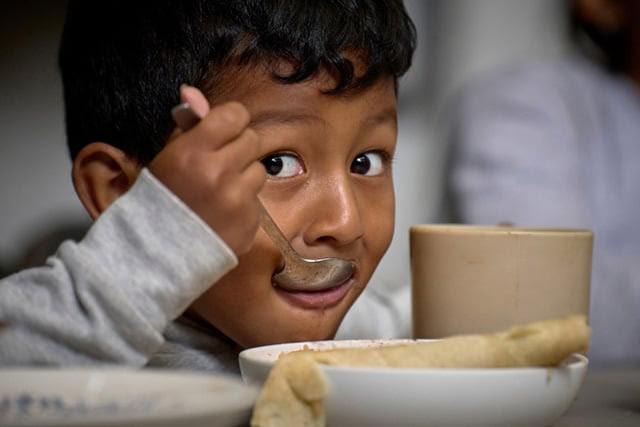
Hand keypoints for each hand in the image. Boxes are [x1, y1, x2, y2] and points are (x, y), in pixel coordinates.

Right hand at [149, 85, 265, 254]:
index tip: (221, 133)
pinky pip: (257, 202)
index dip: (229, 122)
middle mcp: (219, 174)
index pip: (235, 115)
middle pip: (252, 140)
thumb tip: (192, 92)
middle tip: (217, 165)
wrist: (155, 258)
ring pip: (259, 171)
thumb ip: (187, 126)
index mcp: (193, 152)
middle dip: (237, 149)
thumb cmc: (157, 203)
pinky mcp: (250, 225)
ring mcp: (238, 202)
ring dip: (243, 177)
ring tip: (218, 194)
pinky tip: (221, 216)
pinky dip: (244, 206)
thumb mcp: (164, 159)